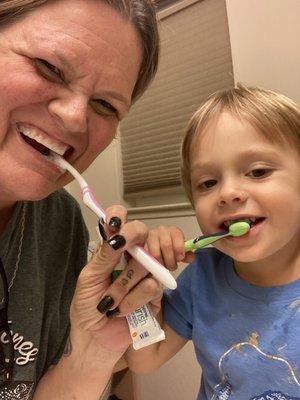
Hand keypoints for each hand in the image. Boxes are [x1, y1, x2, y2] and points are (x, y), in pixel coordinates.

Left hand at [70, 206, 162, 360]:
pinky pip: (152, 286)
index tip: (115, 222)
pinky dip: (134, 300)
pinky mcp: (157, 292)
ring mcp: (146, 272)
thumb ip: (104, 254)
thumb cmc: (87, 307)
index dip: (119, 216)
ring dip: (125, 286)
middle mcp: (132, 255)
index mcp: (112, 248)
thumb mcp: (89, 278)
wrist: (95, 339)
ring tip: (111, 303)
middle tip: (118, 259)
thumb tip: (117, 230)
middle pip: (144, 234)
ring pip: (148, 262)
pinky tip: (125, 311)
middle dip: (130, 248)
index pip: (120, 221)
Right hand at [147, 225, 194, 270]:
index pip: (177, 235)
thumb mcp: (180, 252)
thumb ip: (186, 255)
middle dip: (170, 260)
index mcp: (173, 231)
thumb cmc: (170, 250)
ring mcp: (150, 237)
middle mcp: (161, 231)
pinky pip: (147, 257)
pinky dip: (152, 263)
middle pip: (166, 245)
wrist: (156, 248)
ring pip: (156, 253)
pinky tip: (156, 265)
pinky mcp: (141, 245)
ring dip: (161, 263)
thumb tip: (191, 257)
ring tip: (164, 266)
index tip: (180, 258)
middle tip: (172, 267)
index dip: (179, 247)